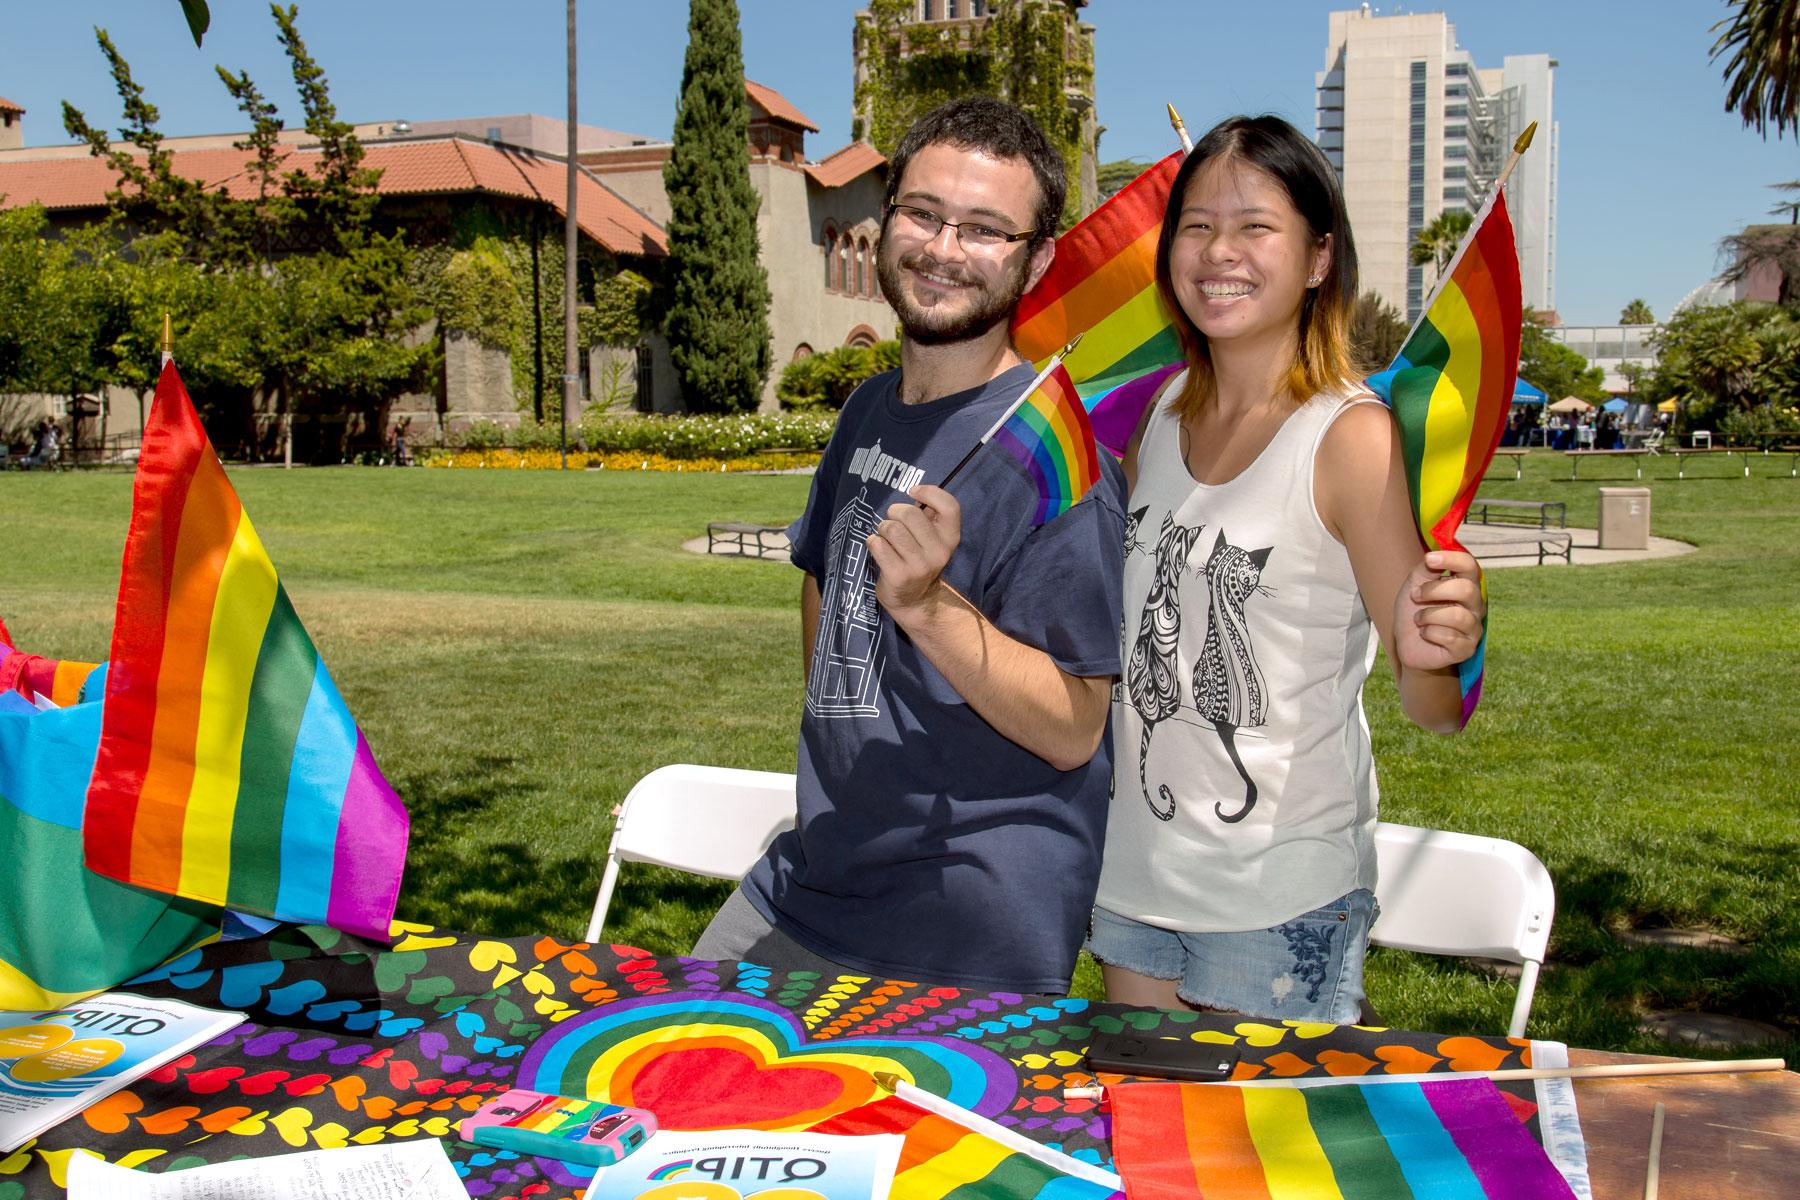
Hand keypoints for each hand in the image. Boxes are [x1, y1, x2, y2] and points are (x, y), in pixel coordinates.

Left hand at [866, 484, 960, 620]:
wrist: (914, 600)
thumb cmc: (918, 559)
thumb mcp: (932, 539)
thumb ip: (928, 517)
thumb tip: (914, 492)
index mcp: (950, 538)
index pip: (950, 506)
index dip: (930, 492)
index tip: (913, 492)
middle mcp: (939, 552)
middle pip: (911, 514)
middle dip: (894, 513)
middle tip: (892, 523)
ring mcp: (919, 566)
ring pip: (891, 528)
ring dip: (882, 529)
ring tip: (885, 538)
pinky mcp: (899, 575)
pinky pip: (878, 545)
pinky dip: (873, 542)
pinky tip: (878, 549)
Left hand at [1392, 550, 1484, 671]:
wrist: (1406, 643)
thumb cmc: (1414, 611)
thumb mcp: (1414, 584)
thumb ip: (1426, 568)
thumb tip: (1434, 556)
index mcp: (1465, 584)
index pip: (1470, 566)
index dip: (1452, 560)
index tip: (1430, 559)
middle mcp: (1475, 605)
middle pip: (1466, 590)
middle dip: (1434, 591)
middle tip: (1415, 596)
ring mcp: (1473, 628)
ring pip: (1457, 616)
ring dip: (1428, 615)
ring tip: (1418, 619)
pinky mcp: (1466, 648)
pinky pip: (1449, 637)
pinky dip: (1429, 633)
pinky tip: (1425, 633)